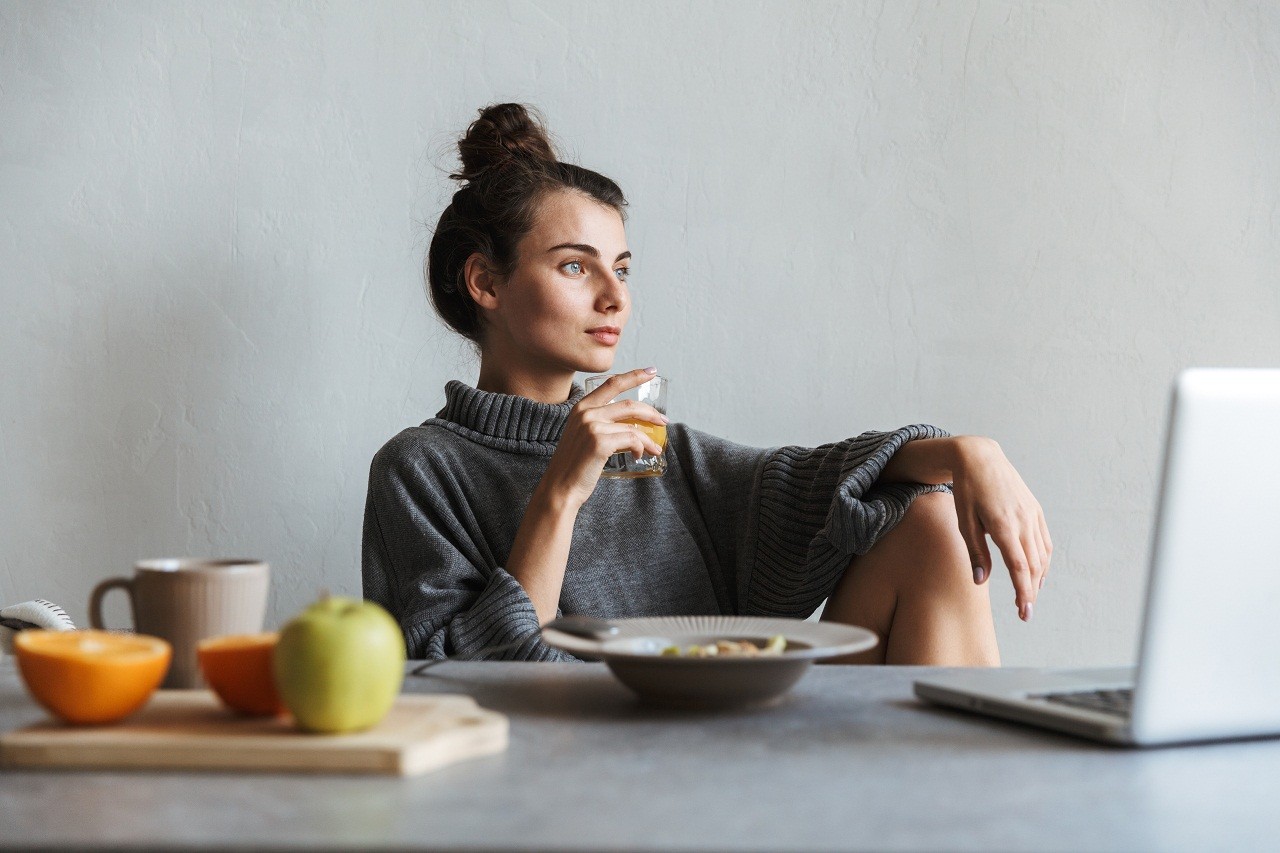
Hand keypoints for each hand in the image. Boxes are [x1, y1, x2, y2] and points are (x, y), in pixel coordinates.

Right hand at [539, 367, 667, 510]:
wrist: (560, 487)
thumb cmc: (574, 465)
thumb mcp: (583, 435)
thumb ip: (601, 423)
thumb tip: (632, 422)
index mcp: (581, 407)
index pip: (612, 383)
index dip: (634, 375)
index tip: (652, 371)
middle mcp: (586, 412)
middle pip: (629, 404)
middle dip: (651, 412)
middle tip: (663, 420)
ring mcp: (592, 426)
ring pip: (634, 426)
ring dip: (649, 438)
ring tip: (654, 448)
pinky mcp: (600, 442)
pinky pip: (632, 440)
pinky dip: (640, 448)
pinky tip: (638, 456)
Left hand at [950, 437, 1052, 621]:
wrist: (980, 458)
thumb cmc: (967, 490)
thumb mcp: (964, 521)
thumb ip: (975, 551)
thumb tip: (981, 580)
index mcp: (1004, 525)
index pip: (1019, 567)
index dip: (1023, 592)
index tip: (1024, 611)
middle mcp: (1023, 521)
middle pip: (1034, 565)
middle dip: (1031, 592)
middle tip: (1025, 612)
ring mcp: (1033, 514)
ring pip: (1042, 555)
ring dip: (1038, 578)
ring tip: (1029, 596)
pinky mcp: (1036, 510)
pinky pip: (1045, 541)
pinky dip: (1043, 560)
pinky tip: (1037, 572)